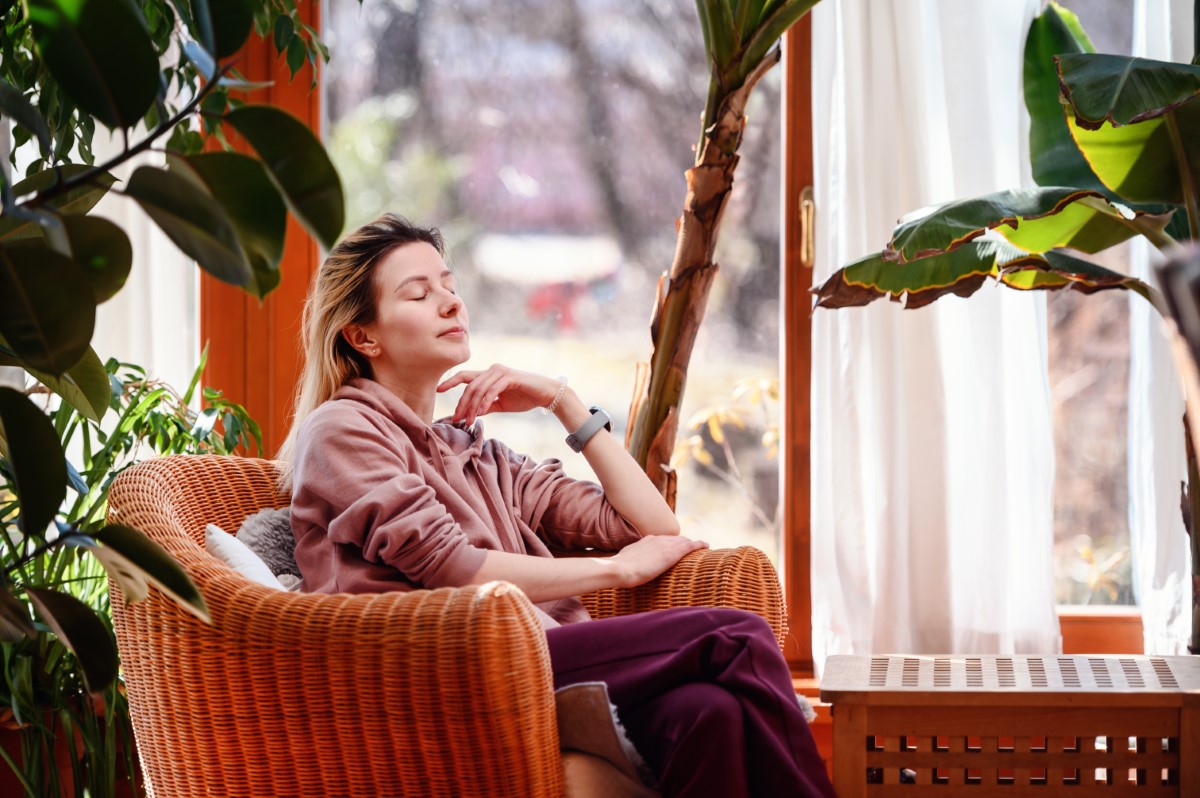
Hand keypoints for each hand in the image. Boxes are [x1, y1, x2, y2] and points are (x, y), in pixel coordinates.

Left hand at [437, 364, 562, 423]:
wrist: (545, 395)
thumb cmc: (524, 398)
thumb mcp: (500, 404)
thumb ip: (486, 406)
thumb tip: (471, 414)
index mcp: (488, 375)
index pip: (465, 376)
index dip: (450, 382)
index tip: (437, 390)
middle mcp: (492, 370)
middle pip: (469, 386)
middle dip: (461, 404)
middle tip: (456, 419)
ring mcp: (500, 372)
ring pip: (478, 389)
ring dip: (471, 407)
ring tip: (467, 421)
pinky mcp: (509, 377)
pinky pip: (491, 390)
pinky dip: (484, 403)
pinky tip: (479, 413)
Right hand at [610, 535, 707, 587]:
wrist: (619, 569)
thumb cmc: (619, 569)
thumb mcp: (625, 560)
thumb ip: (632, 560)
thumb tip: (627, 566)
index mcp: (646, 540)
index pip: (663, 540)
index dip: (672, 543)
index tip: (677, 548)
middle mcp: (656, 539)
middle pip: (676, 539)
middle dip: (684, 542)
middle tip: (693, 547)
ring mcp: (664, 545)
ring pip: (684, 541)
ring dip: (692, 544)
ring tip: (701, 547)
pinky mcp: (671, 554)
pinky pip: (689, 546)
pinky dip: (698, 544)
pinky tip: (706, 545)